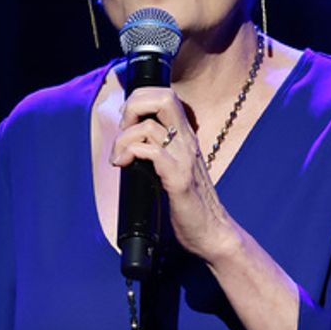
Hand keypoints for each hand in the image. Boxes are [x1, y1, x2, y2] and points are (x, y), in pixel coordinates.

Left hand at [112, 86, 239, 263]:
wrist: (212, 233)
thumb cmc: (190, 204)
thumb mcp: (174, 169)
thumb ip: (159, 151)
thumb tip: (130, 141)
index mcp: (186, 138)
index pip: (167, 96)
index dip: (141, 99)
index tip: (127, 121)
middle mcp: (187, 142)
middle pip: (163, 98)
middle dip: (134, 107)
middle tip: (123, 131)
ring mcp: (185, 160)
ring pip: (150, 127)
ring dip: (124, 139)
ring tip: (118, 158)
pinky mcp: (179, 180)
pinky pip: (152, 153)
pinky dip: (132, 153)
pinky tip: (124, 165)